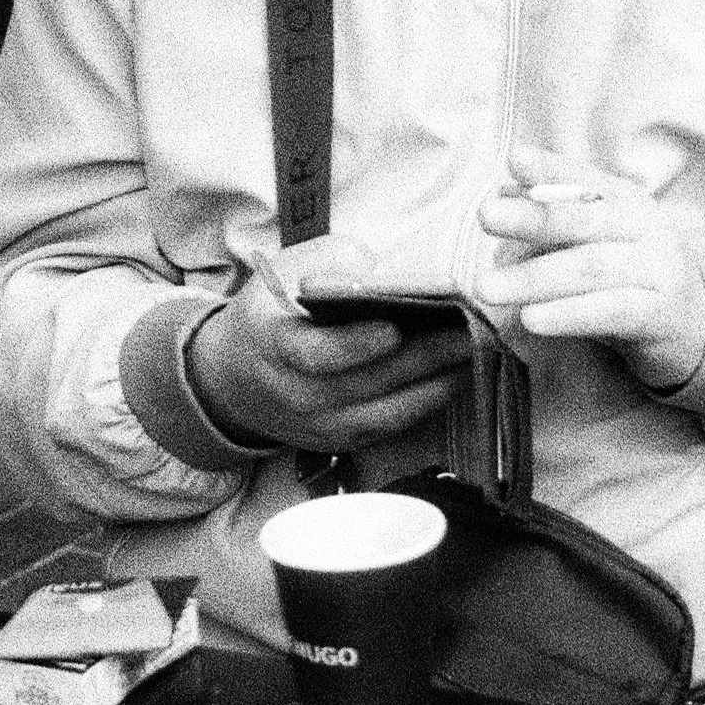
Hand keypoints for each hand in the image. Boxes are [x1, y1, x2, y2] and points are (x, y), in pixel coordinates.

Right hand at [186, 264, 472, 455]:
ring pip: (384, 414)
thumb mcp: (284, 273)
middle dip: (421, 359)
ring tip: (471, 353)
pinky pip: (387, 428)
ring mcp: (317, 426)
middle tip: (467, 331)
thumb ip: (330, 263)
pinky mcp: (338, 442)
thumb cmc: (270, 314)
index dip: (356, 345)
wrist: (234, 379)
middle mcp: (295, 395)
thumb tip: (377, 270)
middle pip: (365, 384)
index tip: (395, 327)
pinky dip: (422, 405)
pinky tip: (453, 377)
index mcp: (274, 346)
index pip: (317, 355)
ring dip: (433, 385)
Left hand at [475, 152, 704, 390]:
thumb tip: (502, 193)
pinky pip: (610, 312)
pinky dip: (568, 315)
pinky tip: (531, 320)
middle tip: (485, 217)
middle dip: (532, 217)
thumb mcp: (596, 238)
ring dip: (534, 278)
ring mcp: (657, 271)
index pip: (586, 180)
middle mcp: (645, 228)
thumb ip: (554, 214)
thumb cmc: (629, 274)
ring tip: (487, 287)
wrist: (695, 324)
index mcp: (626, 201)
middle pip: (584, 220)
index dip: (550, 170)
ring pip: (592, 268)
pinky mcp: (660, 315)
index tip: (513, 161)